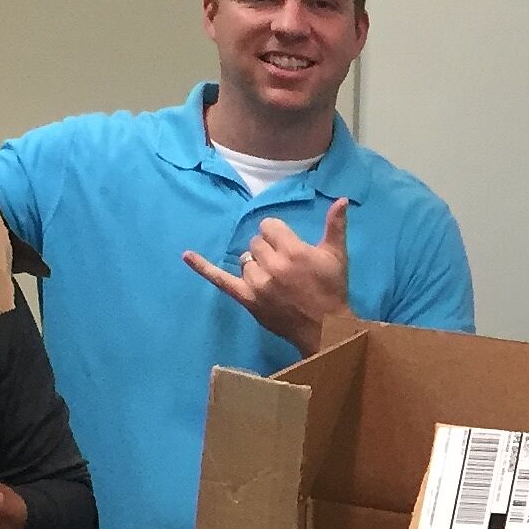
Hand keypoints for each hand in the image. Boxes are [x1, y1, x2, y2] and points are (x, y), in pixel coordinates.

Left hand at [184, 197, 351, 353]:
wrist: (325, 328)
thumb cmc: (332, 290)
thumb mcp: (337, 256)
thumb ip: (336, 226)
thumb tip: (342, 200)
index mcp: (293, 251)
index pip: (269, 227)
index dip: (278, 234)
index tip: (288, 245)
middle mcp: (272, 265)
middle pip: (256, 243)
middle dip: (269, 250)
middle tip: (285, 266)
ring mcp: (257, 283)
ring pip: (245, 260)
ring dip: (256, 265)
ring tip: (274, 278)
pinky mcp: (247, 299)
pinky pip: (220, 279)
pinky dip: (202, 267)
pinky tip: (186, 255)